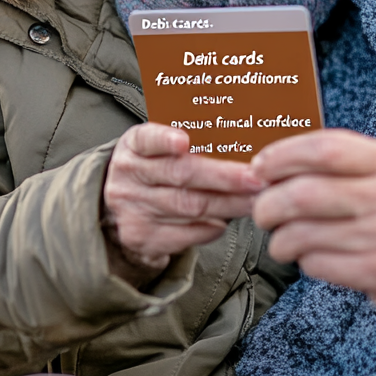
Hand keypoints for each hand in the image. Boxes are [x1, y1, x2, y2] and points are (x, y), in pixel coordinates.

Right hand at [102, 123, 264, 287]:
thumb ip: (190, 143)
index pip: (147, 138)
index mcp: (134, 145)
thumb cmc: (153, 167)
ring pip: (188, 206)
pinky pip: (184, 235)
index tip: (184, 141)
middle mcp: (129, 175)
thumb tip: (241, 142)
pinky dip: (210, 229)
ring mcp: (133, 208)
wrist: (120, 204)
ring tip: (254, 201)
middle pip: (181, 175)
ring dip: (228, 205)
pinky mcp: (141, 236)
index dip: (165, 139)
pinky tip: (226, 221)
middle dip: (224, 178)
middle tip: (256, 180)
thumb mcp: (158, 147)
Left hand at [251, 130, 375, 323]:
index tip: (262, 166)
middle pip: (303, 194)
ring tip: (284, 239)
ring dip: (281, 239)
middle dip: (268, 203)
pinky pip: (319, 265)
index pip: (325, 149)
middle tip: (263, 210)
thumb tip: (284, 163)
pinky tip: (315, 258)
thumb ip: (356, 163)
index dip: (282, 155)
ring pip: (303, 234)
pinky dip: (306, 262)